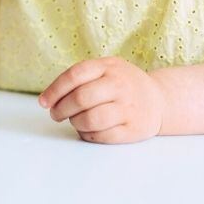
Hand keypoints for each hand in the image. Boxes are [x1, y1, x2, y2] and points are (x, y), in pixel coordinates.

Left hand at [38, 57, 165, 143]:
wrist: (159, 99)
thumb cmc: (122, 84)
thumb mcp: (106, 69)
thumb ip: (80, 78)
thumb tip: (48, 99)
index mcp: (109, 67)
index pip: (75, 75)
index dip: (54, 90)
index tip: (44, 102)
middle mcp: (120, 85)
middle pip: (81, 98)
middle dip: (62, 109)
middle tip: (56, 115)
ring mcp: (128, 108)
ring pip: (91, 119)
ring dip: (76, 123)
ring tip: (75, 121)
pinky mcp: (133, 129)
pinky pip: (103, 136)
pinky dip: (88, 135)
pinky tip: (87, 131)